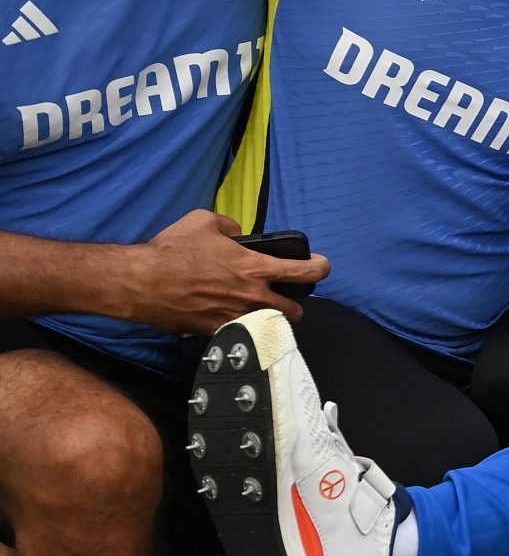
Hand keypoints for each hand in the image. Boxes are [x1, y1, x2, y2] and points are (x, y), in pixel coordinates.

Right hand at [122, 211, 330, 332]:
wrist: (140, 282)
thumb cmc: (172, 251)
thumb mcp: (205, 222)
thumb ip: (231, 227)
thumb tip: (237, 234)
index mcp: (255, 268)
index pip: (306, 272)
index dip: (320, 268)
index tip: (320, 267)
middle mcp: (251, 297)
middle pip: (295, 311)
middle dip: (295, 305)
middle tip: (287, 298)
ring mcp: (235, 317)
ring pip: (269, 327)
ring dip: (271, 321)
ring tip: (262, 312)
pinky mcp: (215, 332)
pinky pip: (240, 333)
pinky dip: (242, 329)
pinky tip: (233, 321)